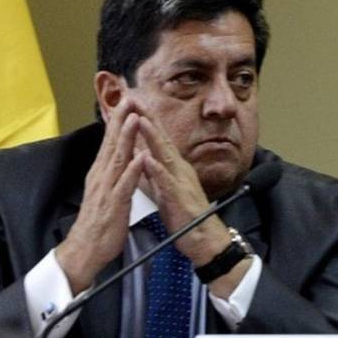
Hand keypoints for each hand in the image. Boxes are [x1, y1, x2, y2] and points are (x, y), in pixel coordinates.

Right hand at [55, 101, 144, 293]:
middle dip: (121, 119)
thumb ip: (109, 172)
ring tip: (135, 118)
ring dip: (127, 137)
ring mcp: (107, 189)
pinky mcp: (114, 204)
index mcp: (101, 173)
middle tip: (129, 97)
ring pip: (118, 159)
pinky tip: (140, 157)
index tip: (126, 100)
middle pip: (112, 143)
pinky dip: (132, 170)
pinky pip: (125, 185)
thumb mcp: (103, 191)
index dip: (118, 120)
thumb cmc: (97, 221)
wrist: (84, 249)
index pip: (110, 141)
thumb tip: (115, 155)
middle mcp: (102, 176)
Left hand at [138, 115, 251, 297]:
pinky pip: (168, 182)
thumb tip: (141, 158)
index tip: (131, 102)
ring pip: (165, 155)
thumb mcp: (164, 189)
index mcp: (173, 166)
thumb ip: (154, 172)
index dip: (145, 118)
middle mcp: (178, 169)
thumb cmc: (184, 214)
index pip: (157, 138)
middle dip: (147, 117)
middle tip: (134, 98)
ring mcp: (180, 182)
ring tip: (140, 120)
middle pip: (161, 138)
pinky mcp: (180, 198)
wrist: (205, 240)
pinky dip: (157, 170)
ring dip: (153, 137)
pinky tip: (148, 159)